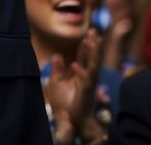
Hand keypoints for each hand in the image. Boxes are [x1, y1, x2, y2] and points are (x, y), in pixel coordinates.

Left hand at [44, 27, 103, 143]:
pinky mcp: (88, 86)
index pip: (84, 57)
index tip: (87, 34)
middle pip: (91, 57)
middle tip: (94, 30)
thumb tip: (57, 55)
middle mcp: (87, 76)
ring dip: (95, 50)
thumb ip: (57, 68)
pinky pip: (90, 73)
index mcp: (80, 74)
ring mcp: (89, 81)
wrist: (69, 120)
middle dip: (93, 44)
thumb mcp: (56, 82)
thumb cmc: (64, 104)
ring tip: (95, 38)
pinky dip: (88, 65)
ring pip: (94, 62)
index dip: (86, 46)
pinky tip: (81, 58)